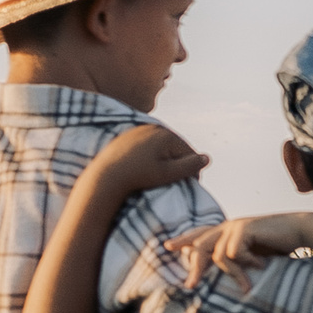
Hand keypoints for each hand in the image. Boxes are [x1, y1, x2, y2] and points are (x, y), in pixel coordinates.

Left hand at [87, 124, 208, 196]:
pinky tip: (145, 169)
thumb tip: (207, 158)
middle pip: (175, 148)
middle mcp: (154, 127)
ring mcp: (140, 129)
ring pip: (160, 147)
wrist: (105, 176)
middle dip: (178, 163)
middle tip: (175, 183)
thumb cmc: (138, 177)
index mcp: (167, 135)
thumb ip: (189, 166)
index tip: (189, 185)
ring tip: (159, 177)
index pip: (189, 153)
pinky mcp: (128, 135)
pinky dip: (149, 156)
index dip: (192, 170)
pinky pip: (146, 146)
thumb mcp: (168, 174)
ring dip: (164, 160)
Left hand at [164, 213, 312, 294]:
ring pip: (218, 256)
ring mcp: (235, 226)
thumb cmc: (278, 244)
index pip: (200, 234)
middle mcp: (228, 226)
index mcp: (228, 230)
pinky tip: (262, 265)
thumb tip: (219, 270)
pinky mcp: (244, 229)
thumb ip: (236, 257)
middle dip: (194, 268)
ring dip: (234, 274)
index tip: (168, 247)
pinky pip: (234, 254)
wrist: (299, 230)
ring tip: (246, 285)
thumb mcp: (253, 253)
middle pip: (200, 246)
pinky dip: (247, 264)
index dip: (184, 239)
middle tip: (189, 286)